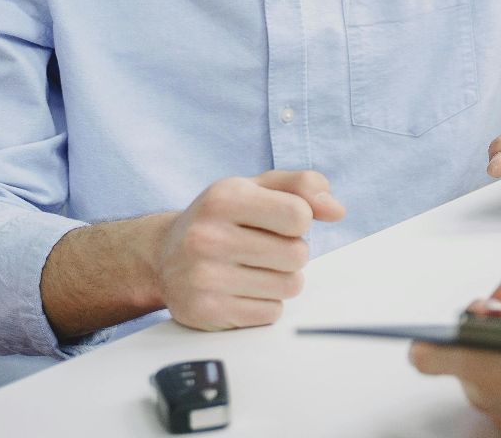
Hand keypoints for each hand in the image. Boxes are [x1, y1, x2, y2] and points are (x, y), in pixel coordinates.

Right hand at [152, 169, 344, 330]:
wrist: (163, 257)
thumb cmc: (221, 218)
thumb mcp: (257, 187)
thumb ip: (303, 187)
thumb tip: (337, 211)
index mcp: (224, 198)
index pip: (299, 215)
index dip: (299, 220)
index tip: (278, 220)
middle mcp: (207, 237)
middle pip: (298, 255)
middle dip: (290, 252)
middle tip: (262, 248)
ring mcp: (203, 277)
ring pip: (289, 286)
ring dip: (281, 279)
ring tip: (251, 268)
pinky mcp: (206, 312)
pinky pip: (271, 313)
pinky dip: (264, 303)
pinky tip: (239, 289)